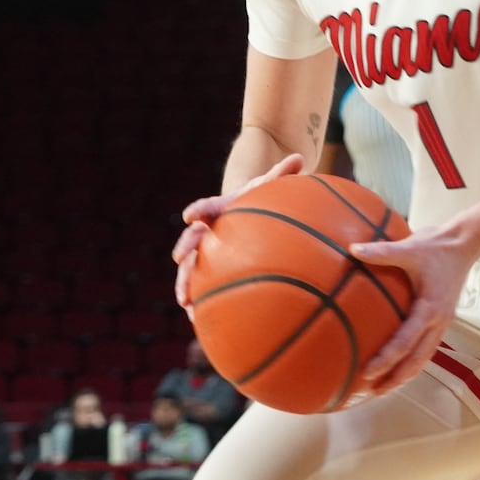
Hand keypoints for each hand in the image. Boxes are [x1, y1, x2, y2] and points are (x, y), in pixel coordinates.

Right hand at [172, 153, 304, 314]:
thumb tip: (299, 156)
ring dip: (185, 283)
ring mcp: (206, 252)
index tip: (191, 215)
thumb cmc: (260, 201)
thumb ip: (282, 174)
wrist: (249, 217)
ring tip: (185, 302)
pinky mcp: (211, 271)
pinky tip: (198, 323)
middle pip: (191, 240)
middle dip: (184, 250)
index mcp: (219, 210)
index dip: (198, 209)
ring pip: (190, 268)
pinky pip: (203, 287)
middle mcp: (207, 231)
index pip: (206, 207)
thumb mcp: (270, 188)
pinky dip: (199, 303)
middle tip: (179, 259)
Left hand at [347, 221, 479, 395]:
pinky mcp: (441, 318)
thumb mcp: (409, 247)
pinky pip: (426, 346)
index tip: (367, 372)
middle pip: (417, 360)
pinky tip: (399, 363)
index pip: (405, 342)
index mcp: (430, 309)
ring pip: (424, 357)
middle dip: (396, 379)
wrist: (465, 243)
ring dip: (405, 374)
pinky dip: (413, 360)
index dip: (387, 360)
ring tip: (384, 387)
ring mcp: (442, 322)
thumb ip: (381, 251)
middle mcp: (438, 321)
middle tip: (373, 393)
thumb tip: (352, 249)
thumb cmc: (436, 246)